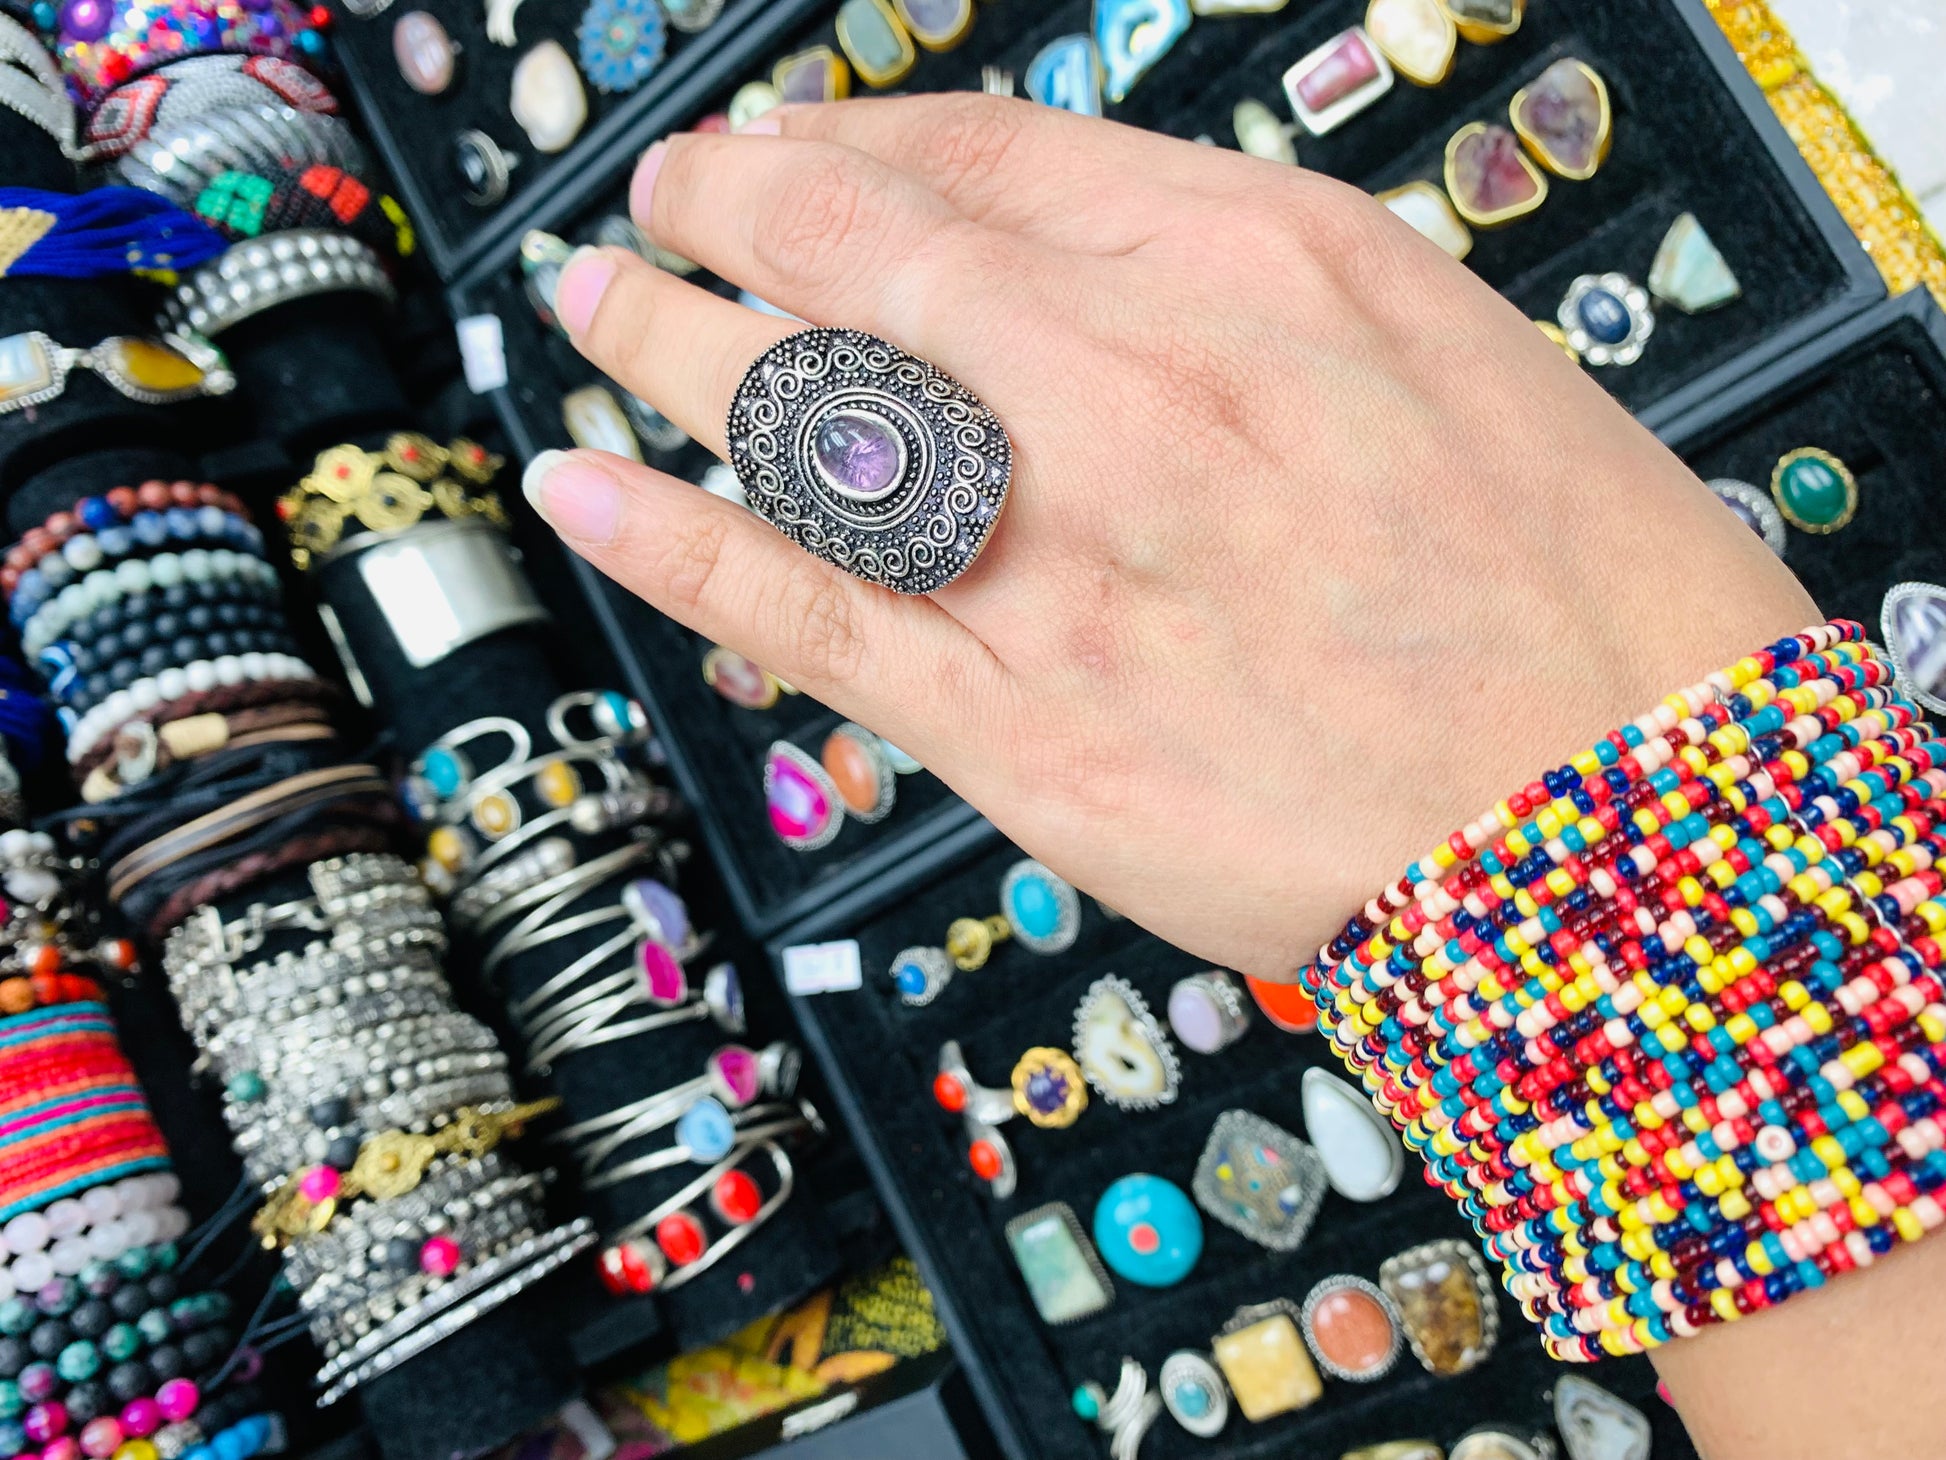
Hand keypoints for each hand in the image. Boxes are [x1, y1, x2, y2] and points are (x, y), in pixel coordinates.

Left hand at [523, 93, 1814, 979]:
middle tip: (668, 203)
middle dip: (729, 209)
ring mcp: (1059, 562)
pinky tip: (578, 485)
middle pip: (861, 258)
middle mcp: (1135, 392)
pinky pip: (798, 611)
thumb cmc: (1571, 594)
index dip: (854, 140)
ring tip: (596, 308)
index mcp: (1257, 270)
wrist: (1621, 836)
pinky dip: (667, 540)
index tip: (793, 149)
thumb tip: (1064, 250)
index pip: (986, 155)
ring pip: (800, 418)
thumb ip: (1232, 281)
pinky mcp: (1017, 725)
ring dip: (666, 344)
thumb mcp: (1434, 345)